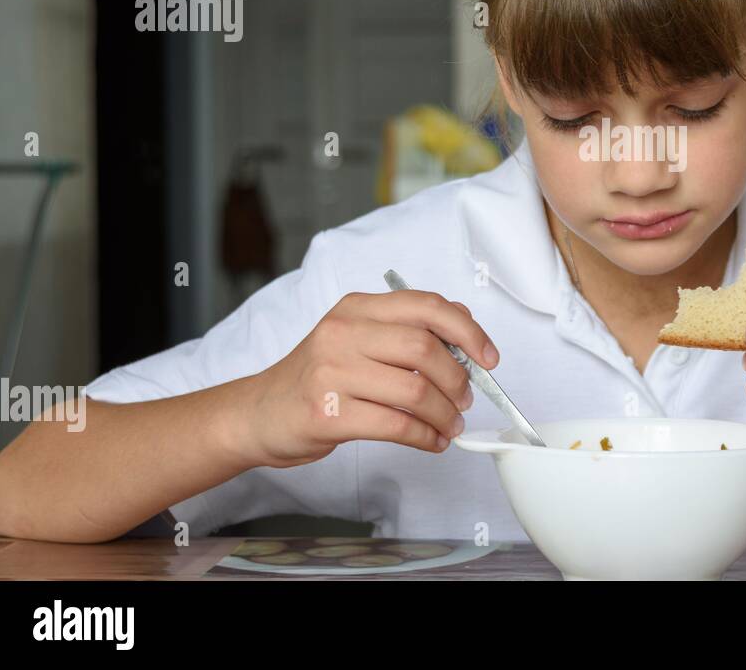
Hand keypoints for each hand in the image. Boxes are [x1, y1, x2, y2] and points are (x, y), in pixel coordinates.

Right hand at [241, 291, 497, 467]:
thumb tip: (465, 331)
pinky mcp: (327, 414)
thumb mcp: (354, 338)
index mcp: (356, 308)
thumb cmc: (316, 377)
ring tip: (451, 424)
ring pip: (414, 389)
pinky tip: (431, 441)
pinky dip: (424, 436)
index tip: (488, 356)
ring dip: (445, 413)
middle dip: (458, 378)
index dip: (467, 330)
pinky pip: (395, 425)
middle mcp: (342, 333)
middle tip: (467, 398)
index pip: (426, 305)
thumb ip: (403, 330)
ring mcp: (331, 373)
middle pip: (425, 348)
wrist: (257, 414)